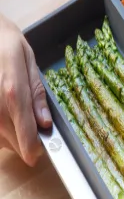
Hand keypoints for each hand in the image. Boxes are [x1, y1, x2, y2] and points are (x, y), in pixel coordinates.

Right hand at [0, 14, 51, 165]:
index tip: (36, 156)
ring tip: (17, 126)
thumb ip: (36, 93)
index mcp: (12, 88)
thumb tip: (45, 122)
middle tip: (31, 138)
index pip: (24, 126)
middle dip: (21, 143)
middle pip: (7, 136)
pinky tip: (2, 118)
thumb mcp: (27, 60)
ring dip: (6, 139)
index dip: (30, 146)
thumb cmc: (4, 41)